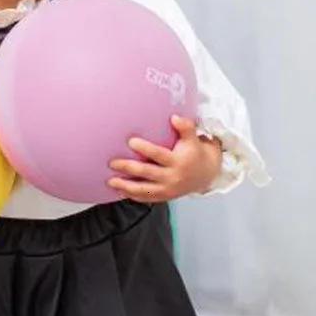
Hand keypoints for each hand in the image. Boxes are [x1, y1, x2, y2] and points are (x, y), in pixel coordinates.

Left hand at [107, 115, 221, 202]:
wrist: (206, 174)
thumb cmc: (194, 153)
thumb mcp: (193, 139)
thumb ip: (185, 127)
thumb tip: (174, 117)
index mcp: (178, 161)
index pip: (158, 154)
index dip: (145, 148)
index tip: (130, 141)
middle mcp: (172, 177)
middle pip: (146, 172)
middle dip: (128, 168)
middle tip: (112, 162)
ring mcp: (167, 189)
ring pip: (143, 190)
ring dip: (125, 186)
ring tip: (110, 181)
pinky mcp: (164, 197)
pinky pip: (146, 198)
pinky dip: (132, 196)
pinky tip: (119, 192)